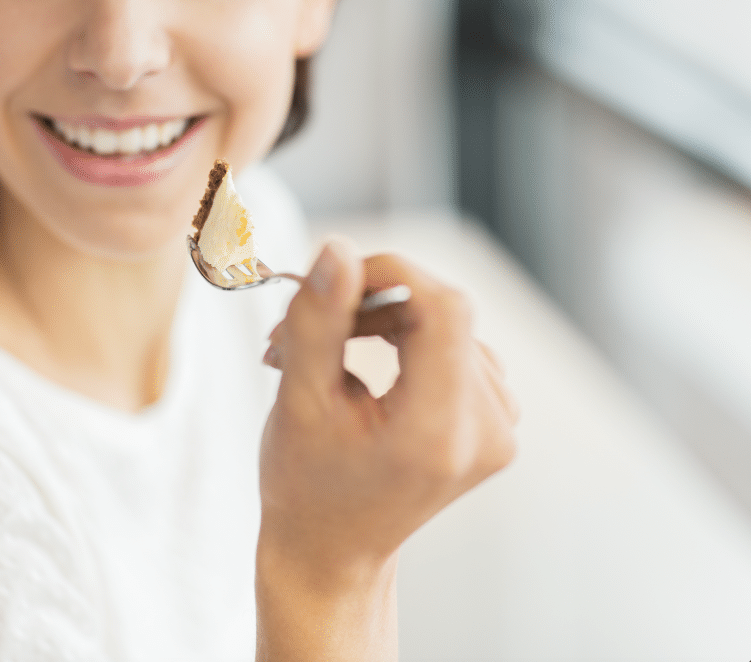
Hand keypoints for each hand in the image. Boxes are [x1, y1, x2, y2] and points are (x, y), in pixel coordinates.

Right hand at [259, 238, 517, 578]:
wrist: (332, 548)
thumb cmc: (306, 486)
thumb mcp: (299, 401)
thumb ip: (318, 321)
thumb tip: (337, 249)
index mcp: (436, 433)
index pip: (443, 309)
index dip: (391, 275)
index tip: (334, 280)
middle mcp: (484, 433)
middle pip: (442, 313)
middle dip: (369, 304)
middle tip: (300, 327)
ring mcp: (498, 431)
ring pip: (447, 325)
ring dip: (382, 322)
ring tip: (323, 354)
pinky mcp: (496, 424)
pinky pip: (458, 349)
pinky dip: (407, 343)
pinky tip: (364, 365)